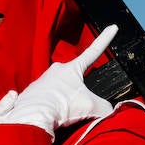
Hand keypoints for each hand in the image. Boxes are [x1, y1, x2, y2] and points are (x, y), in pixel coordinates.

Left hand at [0, 25, 117, 138]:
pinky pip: (48, 100)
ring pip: (61, 91)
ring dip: (64, 102)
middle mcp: (56, 70)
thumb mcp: (92, 107)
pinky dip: (52, 108)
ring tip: (62, 115)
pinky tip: (51, 117)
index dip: (105, 40)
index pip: (94, 51)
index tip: (112, 27)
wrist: (34, 115)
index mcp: (72, 68)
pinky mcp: (33, 93)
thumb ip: (106, 107)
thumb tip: (109, 111)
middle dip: (79, 92)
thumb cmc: (63, 105)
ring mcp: (43, 80)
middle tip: (78, 107)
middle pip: (75, 79)